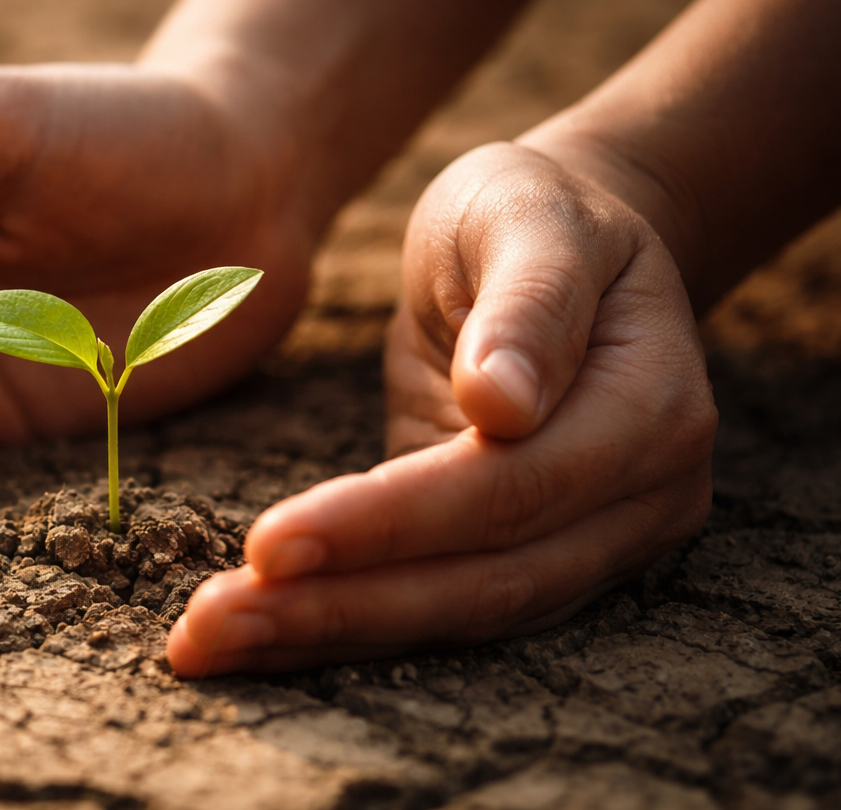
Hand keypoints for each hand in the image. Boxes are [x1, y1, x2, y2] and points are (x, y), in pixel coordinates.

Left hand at [168, 141, 717, 674]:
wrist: (556, 249)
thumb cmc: (533, 215)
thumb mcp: (529, 215)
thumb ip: (528, 302)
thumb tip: (503, 405)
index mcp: (650, 410)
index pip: (507, 490)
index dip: (387, 524)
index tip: (269, 543)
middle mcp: (639, 500)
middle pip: (481, 581)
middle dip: (339, 606)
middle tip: (208, 626)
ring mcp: (593, 543)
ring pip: (459, 615)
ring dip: (327, 634)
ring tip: (210, 644)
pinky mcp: (530, 560)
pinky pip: (437, 607)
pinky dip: (344, 625)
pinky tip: (258, 634)